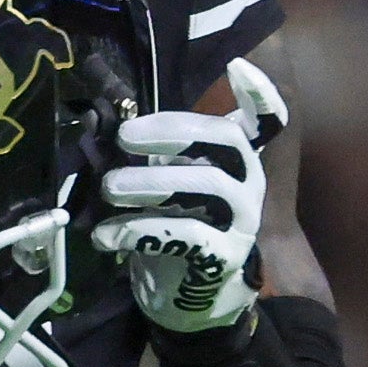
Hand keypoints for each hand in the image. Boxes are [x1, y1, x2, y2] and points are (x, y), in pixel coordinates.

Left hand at [93, 55, 282, 334]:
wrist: (189, 302)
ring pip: (205, 185)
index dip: (259, 93)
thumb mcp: (162, 188)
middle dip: (172, 131)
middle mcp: (247, 184)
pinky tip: (107, 237)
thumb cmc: (173, 232)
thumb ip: (147, 155)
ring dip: (149, 182)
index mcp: (235, 161)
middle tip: (125, 136)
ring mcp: (241, 221)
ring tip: (109, 188)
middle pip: (224, 141)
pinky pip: (187, 235)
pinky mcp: (224, 258)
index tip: (238, 64)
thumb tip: (102, 119)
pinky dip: (141, 231)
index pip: (265, 121)